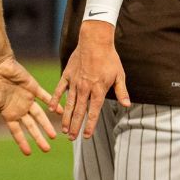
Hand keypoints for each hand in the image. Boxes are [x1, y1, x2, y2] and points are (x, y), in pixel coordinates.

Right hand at [0, 57, 56, 155]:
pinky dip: (53, 104)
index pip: (17, 132)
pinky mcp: (33, 87)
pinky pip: (45, 97)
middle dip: (39, 137)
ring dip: (47, 124)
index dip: (22, 142)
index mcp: (8, 113)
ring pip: (40, 115)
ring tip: (55, 135)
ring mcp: (27, 98)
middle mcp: (20, 108)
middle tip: (47, 149)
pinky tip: (61, 111)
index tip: (28, 153)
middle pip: (32, 126)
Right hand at [51, 20, 129, 139]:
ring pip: (69, 104)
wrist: (95, 40)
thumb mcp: (119, 75)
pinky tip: (52, 110)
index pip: (93, 112)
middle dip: (75, 126)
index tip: (86, 136)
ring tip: (63, 130)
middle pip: (79, 112)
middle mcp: (85, 88)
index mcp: (99, 90)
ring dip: (66, 118)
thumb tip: (127, 105)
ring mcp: (75, 82)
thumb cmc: (109, 58)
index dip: (90, 125)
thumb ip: (121, 91)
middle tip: (71, 138)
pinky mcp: (67, 75)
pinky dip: (55, 100)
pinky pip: (60, 90)